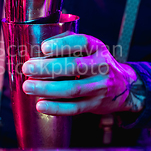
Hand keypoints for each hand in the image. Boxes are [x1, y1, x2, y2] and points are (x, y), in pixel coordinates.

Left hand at [21, 33, 145, 115]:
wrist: (123, 87)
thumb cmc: (95, 63)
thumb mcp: (88, 48)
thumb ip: (66, 43)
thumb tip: (38, 47)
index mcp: (97, 48)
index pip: (82, 42)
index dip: (62, 44)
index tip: (44, 48)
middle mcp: (101, 66)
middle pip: (74, 67)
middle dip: (47, 68)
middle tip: (27, 68)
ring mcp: (100, 87)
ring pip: (72, 89)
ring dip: (47, 88)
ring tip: (27, 86)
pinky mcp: (95, 104)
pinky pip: (74, 108)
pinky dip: (56, 107)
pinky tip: (40, 105)